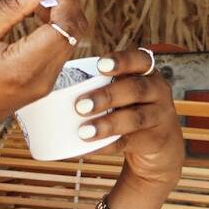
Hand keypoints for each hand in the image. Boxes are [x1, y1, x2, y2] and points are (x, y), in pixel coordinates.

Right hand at [0, 0, 91, 146]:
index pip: (66, 23)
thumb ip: (13, 7)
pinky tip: (36, 14)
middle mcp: (43, 79)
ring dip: (61, 11)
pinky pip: (61, 48)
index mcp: (23, 67)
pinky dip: (56, 26)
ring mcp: (47, 84)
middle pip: (75, 30)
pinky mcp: (45, 83)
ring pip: (72, 38)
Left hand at [75, 49, 182, 194]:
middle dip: (107, 95)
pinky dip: (107, 146)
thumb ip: (100, 85)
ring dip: (107, 124)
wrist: (159, 147)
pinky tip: (88, 148)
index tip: (100, 66)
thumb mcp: (123, 94)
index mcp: (146, 73)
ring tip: (83, 131)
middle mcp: (158, 91)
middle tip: (80, 105)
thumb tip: (47, 83)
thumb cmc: (129, 111)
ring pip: (135, 118)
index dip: (121, 61)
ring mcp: (160, 116)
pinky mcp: (156, 140)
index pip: (139, 59)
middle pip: (135, 89)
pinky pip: (129, 142)